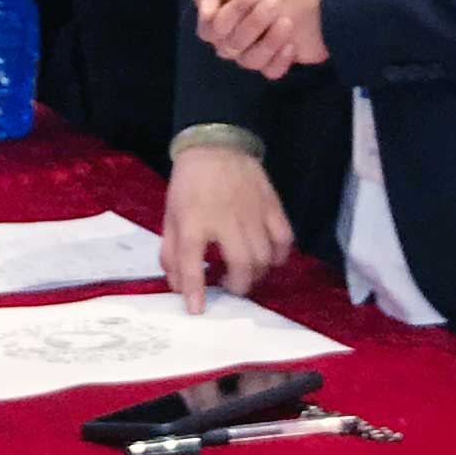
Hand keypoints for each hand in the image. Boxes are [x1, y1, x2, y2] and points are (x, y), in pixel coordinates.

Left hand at [162, 145, 292, 307]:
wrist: (215, 145)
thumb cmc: (189, 183)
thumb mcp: (171, 217)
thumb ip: (171, 253)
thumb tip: (177, 286)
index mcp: (194, 221)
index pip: (192, 263)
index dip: (194, 291)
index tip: (196, 309)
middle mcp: (225, 220)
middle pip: (241, 264)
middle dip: (237, 286)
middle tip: (230, 287)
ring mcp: (252, 212)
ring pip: (264, 256)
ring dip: (256, 274)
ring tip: (246, 274)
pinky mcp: (271, 204)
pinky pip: (284, 238)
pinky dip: (279, 255)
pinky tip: (270, 259)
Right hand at [194, 0, 330, 78]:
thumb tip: (206, 11)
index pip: (205, 13)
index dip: (208, 11)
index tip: (216, 10)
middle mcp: (242, 21)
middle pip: (221, 37)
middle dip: (246, 20)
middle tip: (274, 0)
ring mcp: (259, 41)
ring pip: (242, 57)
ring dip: (263, 39)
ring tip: (288, 22)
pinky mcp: (277, 57)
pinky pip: (265, 69)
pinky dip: (276, 59)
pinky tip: (292, 46)